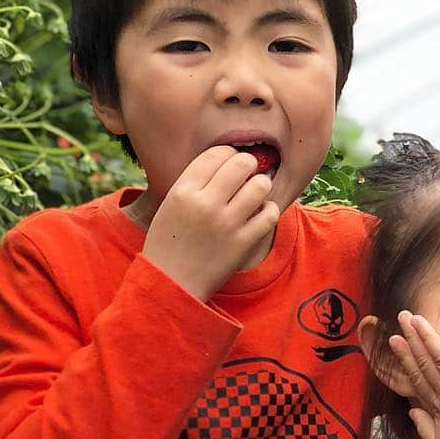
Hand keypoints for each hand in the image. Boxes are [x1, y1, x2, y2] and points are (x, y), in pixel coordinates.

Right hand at [142, 146, 279, 299]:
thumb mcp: (170, 206)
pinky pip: (270, 214)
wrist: (171, 285)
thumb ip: (194, 183)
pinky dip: (269, 210)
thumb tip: (226, 161)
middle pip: (241, 163)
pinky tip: (260, 214)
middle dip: (249, 165)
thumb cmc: (170, 243)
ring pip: (260, 186)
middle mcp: (205, 203)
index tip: (231, 162)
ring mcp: (225, 224)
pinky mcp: (242, 244)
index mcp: (183, 191)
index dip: (229, 154)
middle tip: (249, 174)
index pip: (216, 154)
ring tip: (256, 193)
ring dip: (261, 186)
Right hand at [388, 312, 439, 438]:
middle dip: (414, 338)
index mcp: (437, 407)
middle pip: (426, 363)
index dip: (405, 357)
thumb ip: (424, 425)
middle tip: (402, 316)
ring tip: (418, 320)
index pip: (418, 376)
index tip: (394, 340)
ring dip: (430, 339)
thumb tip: (412, 411)